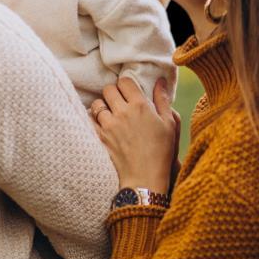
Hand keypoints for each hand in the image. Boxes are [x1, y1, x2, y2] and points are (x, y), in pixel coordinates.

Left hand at [91, 77, 176, 193]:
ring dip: (103, 106)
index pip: (125, 81)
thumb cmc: (161, 152)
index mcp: (140, 105)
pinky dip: (94, 119)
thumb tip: (160, 80)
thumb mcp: (169, 124)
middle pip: (108, 89)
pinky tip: (102, 124)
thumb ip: (163, 100)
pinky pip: (89, 119)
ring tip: (110, 114)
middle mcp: (122, 112)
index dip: (126, 84)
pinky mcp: (100, 137)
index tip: (129, 91)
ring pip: (97, 104)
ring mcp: (109, 124)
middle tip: (120, 101)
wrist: (145, 178)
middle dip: (113, 93)